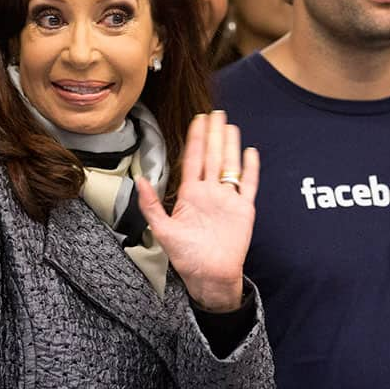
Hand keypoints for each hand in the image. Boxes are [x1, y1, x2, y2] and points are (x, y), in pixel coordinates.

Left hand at [136, 111, 258, 311]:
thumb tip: (139, 180)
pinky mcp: (243, 209)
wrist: (210, 276)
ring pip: (229, 165)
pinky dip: (250, 169)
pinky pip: (248, 184)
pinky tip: (250, 152)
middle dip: (213, 134)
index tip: (197, 119)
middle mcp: (209, 192)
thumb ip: (151, 204)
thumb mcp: (163, 230)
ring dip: (230, 145)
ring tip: (230, 125)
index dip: (195, 139)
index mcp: (190, 195)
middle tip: (216, 112)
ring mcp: (227, 199)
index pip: (192, 159)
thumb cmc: (186, 257)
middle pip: (212, 156)